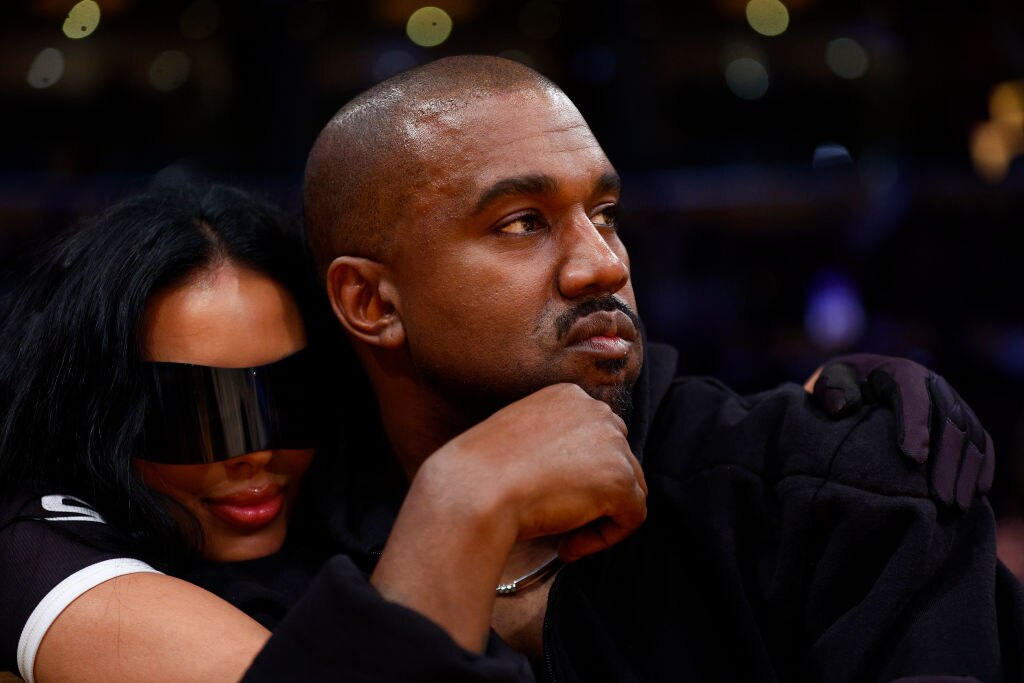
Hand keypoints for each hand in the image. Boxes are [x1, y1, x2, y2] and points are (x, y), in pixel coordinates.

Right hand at [372, 383, 645, 652]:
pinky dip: (605, 538)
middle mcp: (596, 411)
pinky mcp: (620, 481)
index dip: (580, 474)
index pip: (596, 437)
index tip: (551, 496)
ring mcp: (613, 444)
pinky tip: (567, 547)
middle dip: (595, 494)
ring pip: (629, 489)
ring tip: (562, 537)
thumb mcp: (518, 437)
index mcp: (569, 395)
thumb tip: (574, 477)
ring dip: (600, 517)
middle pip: (619, 460)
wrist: (473, 489)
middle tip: (560, 520)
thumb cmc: (480, 471)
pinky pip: (632, 518)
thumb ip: (551, 443)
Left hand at [810, 353, 993, 508]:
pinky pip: (982, 442)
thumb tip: (841, 406)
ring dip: (966, 471)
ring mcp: (952, 402)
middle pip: (950, 418)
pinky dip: (982, 466)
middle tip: (940, 499)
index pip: (913, 395)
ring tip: (955, 506)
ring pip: (970, 434)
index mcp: (900, 372)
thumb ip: (831, 389)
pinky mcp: (962, 420)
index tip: (913, 459)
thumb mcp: (830, 381)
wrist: (858, 386)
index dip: (915, 425)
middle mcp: (933, 385)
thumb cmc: (842, 388)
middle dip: (947, 461)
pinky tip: (977, 493)